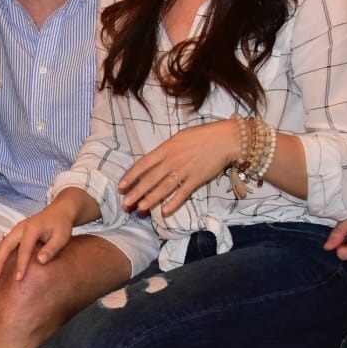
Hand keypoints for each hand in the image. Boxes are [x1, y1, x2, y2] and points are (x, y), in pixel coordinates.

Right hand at [0, 203, 74, 281]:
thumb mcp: (61, 237)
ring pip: (1, 245)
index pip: (24, 248)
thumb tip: (40, 261)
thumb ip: (51, 249)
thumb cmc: (61, 226)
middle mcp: (21, 228)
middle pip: (5, 245)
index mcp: (32, 228)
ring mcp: (15, 230)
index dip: (21, 264)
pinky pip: (3, 245)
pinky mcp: (14, 234)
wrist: (58, 212)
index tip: (18, 279)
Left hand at [119, 119, 240, 215]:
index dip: (131, 176)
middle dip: (136, 192)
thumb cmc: (201, 136)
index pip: (143, 164)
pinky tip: (164, 212)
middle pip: (150, 179)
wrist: (225, 139)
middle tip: (125, 204)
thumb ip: (165, 150)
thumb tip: (153, 161)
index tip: (121, 186)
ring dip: (151, 199)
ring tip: (140, 209)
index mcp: (165, 149)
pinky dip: (174, 203)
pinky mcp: (197, 179)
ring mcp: (184, 171)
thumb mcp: (178, 138)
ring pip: (164, 188)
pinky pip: (183, 193)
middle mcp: (172, 160)